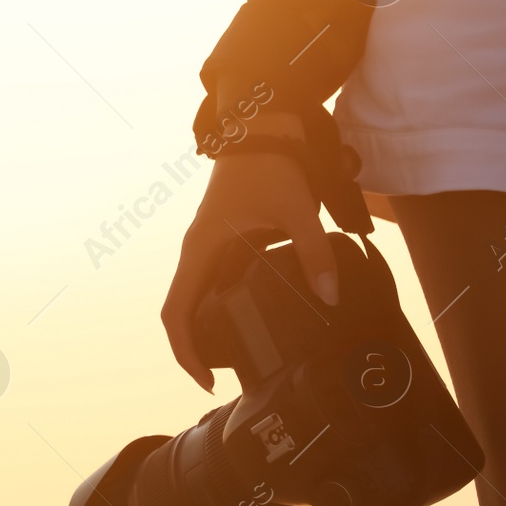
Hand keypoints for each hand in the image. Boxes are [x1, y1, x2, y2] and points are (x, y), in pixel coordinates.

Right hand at [161, 149, 338, 391]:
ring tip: (237, 354)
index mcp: (200, 250)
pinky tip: (250, 317)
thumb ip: (314, 253)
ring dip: (205, 330)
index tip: (207, 379)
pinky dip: (218, 308)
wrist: (260, 126)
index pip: (175, 313)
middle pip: (180, 312)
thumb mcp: (295, 210)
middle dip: (194, 350)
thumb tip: (330, 296)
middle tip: (224, 377)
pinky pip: (209, 283)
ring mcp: (206, 246)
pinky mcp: (221, 240)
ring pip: (193, 298)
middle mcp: (196, 252)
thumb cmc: (268, 163)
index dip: (185, 352)